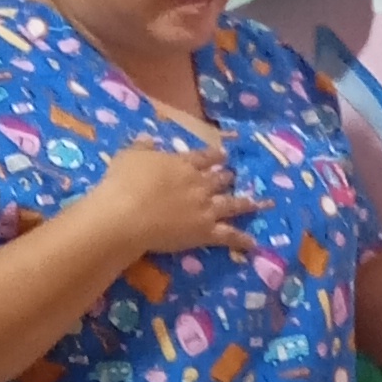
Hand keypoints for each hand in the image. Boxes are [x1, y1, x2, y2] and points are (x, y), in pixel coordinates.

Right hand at [86, 139, 255, 265]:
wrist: (127, 214)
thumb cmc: (123, 183)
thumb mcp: (129, 156)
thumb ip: (141, 147)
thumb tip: (148, 138)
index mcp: (182, 164)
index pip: (204, 157)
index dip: (215, 155)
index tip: (223, 154)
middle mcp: (199, 184)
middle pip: (220, 179)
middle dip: (228, 177)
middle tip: (235, 176)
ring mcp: (205, 208)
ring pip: (232, 204)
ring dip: (246, 203)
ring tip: (258, 203)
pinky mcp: (205, 232)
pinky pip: (229, 236)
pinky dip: (242, 239)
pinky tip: (253, 243)